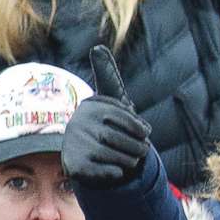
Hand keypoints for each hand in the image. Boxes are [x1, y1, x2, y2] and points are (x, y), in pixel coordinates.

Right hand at [58, 46, 151, 188]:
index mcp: (90, 107)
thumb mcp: (111, 99)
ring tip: (130, 159)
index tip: (144, 132)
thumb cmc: (108, 124)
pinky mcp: (74, 167)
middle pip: (121, 139)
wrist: (93, 157)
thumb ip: (107, 75)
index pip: (125, 117)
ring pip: (116, 157)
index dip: (139, 127)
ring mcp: (75, 146)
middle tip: (141, 150)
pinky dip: (117, 172)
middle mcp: (77, 124)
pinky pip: (108, 172)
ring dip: (130, 160)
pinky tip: (115, 169)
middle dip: (138, 146)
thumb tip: (96, 47)